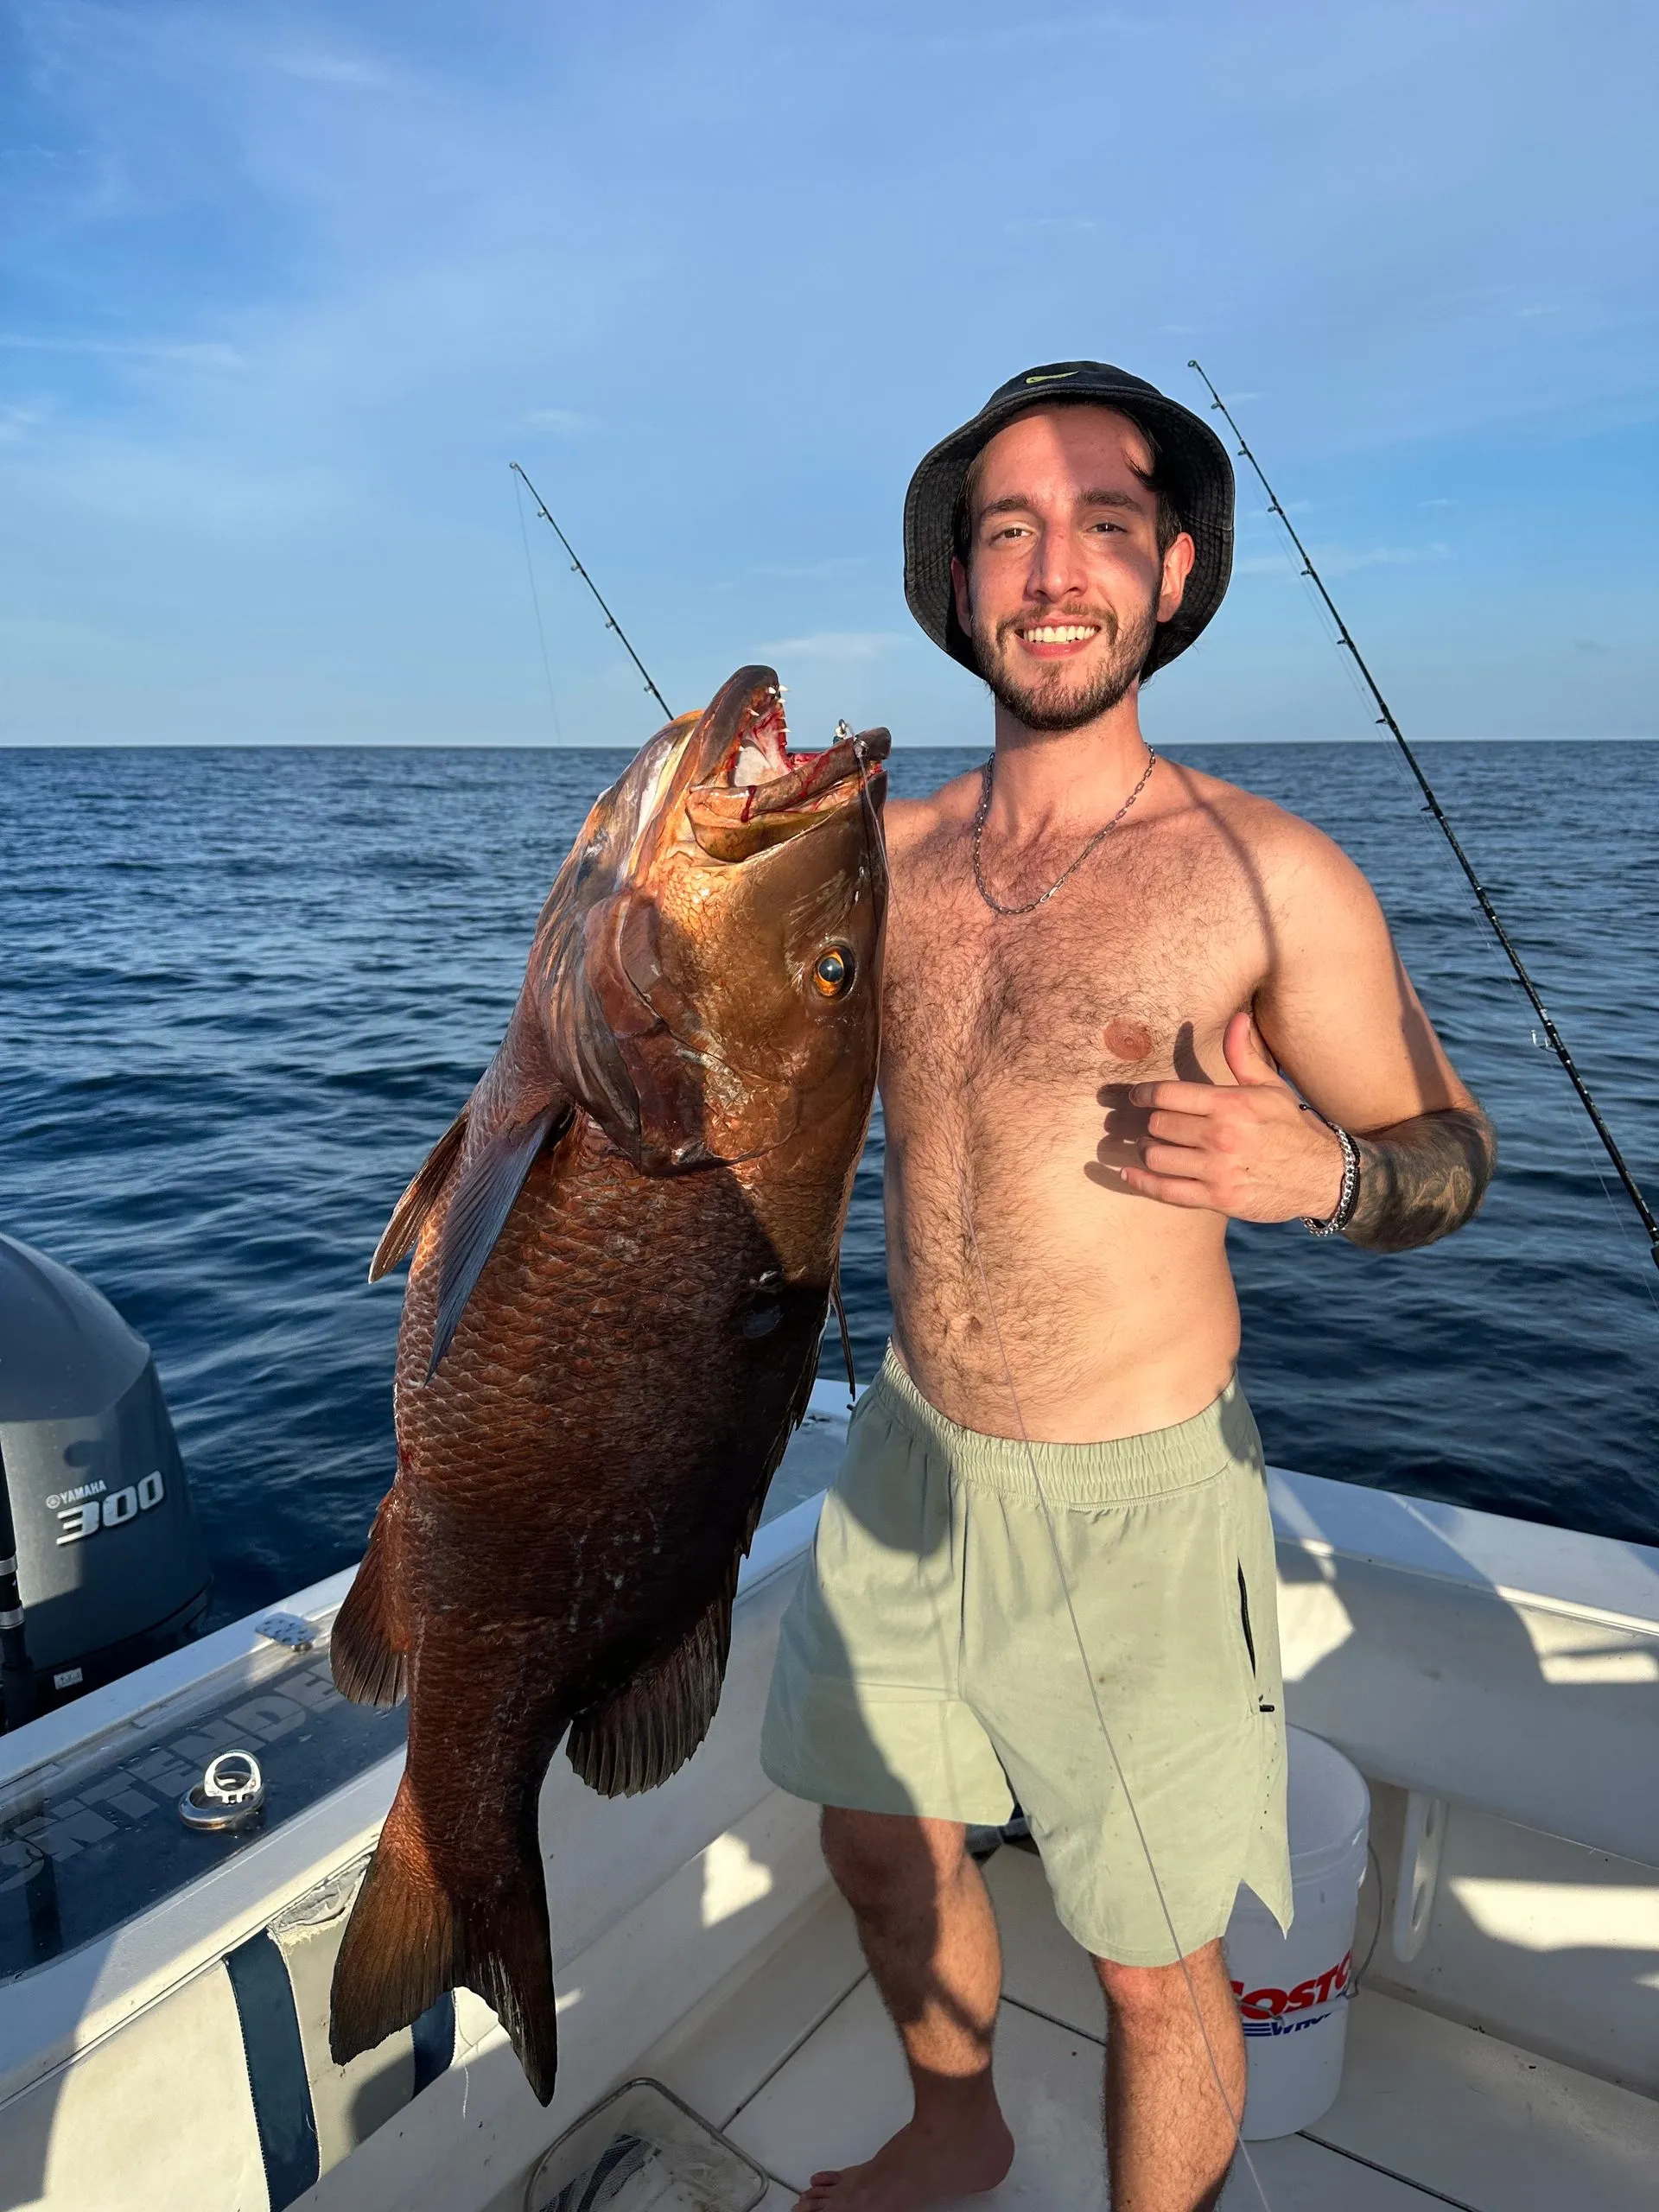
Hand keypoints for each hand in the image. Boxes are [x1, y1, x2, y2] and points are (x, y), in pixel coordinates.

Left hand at [1116, 1012, 1346, 1221]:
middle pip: (1158, 1125)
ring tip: (1150, 1146)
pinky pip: (1165, 1191)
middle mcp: (1221, 1135)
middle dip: (1149, 1123)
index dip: (1143, 1094)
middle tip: (1149, 1124)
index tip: (1136, 1096)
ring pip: (1156, 1156)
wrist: (1323, 1176)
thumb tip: (1237, 1019)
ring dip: (1147, 1150)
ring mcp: (1218, 1170)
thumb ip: (1244, 1056)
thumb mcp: (1271, 1088)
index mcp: (1230, 1104)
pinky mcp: (1218, 1199)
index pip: (1167, 1094)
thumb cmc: (1293, 1128)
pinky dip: (1141, 1182)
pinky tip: (1128, 1174)